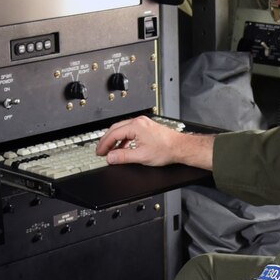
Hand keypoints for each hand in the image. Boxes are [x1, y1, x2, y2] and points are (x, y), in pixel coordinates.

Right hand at [96, 116, 213, 169]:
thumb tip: (110, 157)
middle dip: (107, 140)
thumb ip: (123, 157)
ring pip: (122, 129)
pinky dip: (124, 139)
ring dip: (115, 140)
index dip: (104, 144)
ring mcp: (143, 123)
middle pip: (115, 129)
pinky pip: (130, 130)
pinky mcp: (146, 127)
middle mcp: (138, 121)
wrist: (180, 147)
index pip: (113, 134)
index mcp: (135, 126)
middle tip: (101, 150)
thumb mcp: (141, 156)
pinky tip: (123, 147)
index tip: (99, 152)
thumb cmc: (166, 149)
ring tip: (110, 150)